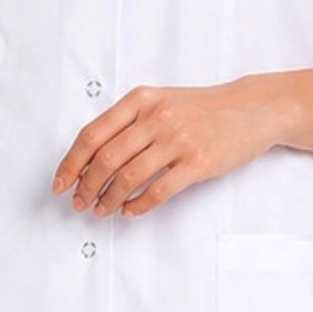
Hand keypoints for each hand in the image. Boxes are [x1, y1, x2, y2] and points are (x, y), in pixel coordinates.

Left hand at [51, 77, 288, 217]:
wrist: (251, 108)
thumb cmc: (203, 108)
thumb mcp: (161, 101)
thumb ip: (129, 122)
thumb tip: (92, 156)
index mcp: (141, 100)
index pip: (92, 134)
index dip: (71, 162)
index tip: (61, 182)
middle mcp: (155, 118)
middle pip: (105, 159)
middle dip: (85, 186)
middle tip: (79, 202)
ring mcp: (177, 140)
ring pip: (128, 177)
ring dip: (108, 199)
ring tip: (102, 210)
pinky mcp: (197, 163)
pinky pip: (158, 191)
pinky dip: (138, 205)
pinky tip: (129, 210)